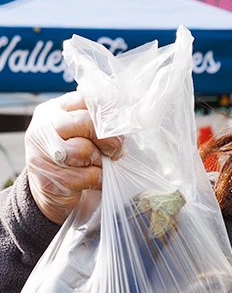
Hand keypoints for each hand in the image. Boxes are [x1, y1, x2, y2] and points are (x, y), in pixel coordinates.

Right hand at [25, 92, 121, 223]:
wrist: (51, 194)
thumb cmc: (73, 160)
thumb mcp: (79, 134)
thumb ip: (94, 122)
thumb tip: (126, 117)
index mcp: (53, 111)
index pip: (84, 99)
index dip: (107, 113)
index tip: (119, 126)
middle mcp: (44, 128)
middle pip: (86, 122)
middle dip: (109, 138)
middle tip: (115, 150)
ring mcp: (44, 153)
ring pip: (84, 149)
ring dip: (100, 160)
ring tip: (100, 165)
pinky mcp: (53, 179)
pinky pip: (89, 176)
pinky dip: (99, 179)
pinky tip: (95, 180)